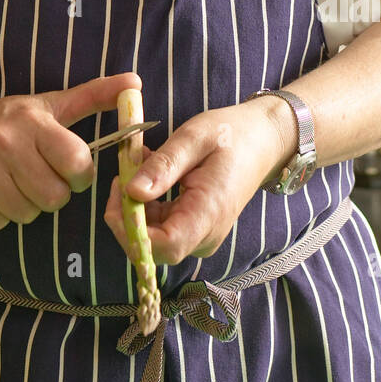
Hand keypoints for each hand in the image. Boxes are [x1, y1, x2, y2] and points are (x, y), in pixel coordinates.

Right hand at [0, 72, 140, 229]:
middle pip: (54, 198)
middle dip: (53, 192)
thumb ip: (93, 96)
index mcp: (32, 122)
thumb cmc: (6, 119)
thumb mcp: (49, 104)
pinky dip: (0, 214)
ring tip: (15, 182)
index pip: (77, 163)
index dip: (80, 173)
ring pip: (27, 214)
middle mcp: (4, 145)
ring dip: (27, 205)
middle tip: (40, 176)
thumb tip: (135, 82)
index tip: (71, 168)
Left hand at [103, 100, 289, 264]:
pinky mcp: (194, 230)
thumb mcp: (194, 138)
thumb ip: (164, 166)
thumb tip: (132, 192)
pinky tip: (150, 172)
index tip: (118, 191)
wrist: (262, 141)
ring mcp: (199, 236)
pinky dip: (147, 203)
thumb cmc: (231, 135)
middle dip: (126, 213)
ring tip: (139, 162)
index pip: (163, 247)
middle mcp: (204, 235)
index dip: (131, 229)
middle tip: (122, 171)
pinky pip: (160, 226)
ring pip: (151, 236)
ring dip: (135, 204)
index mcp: (208, 214)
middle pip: (151, 247)